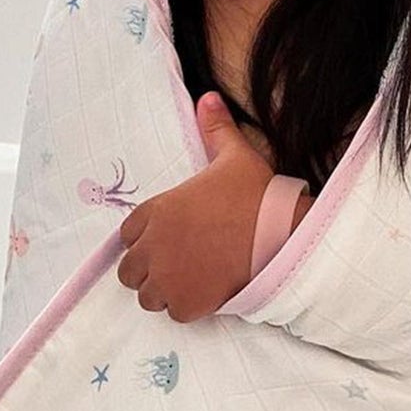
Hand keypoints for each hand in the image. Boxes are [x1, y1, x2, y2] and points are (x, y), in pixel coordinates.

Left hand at [115, 91, 275, 321]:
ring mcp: (168, 279)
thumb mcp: (235, 157)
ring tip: (192, 279)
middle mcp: (154, 247)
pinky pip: (173, 313)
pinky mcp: (187, 304)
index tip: (170, 238)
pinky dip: (187, 307)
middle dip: (150, 269)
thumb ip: (215, 129)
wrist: (284, 236)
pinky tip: (207, 293)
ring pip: (147, 296)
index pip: (127, 235)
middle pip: (130, 270)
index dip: (147, 238)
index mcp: (156, 211)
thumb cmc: (257, 195)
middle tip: (180, 262)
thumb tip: (207, 97)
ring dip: (164, 291)